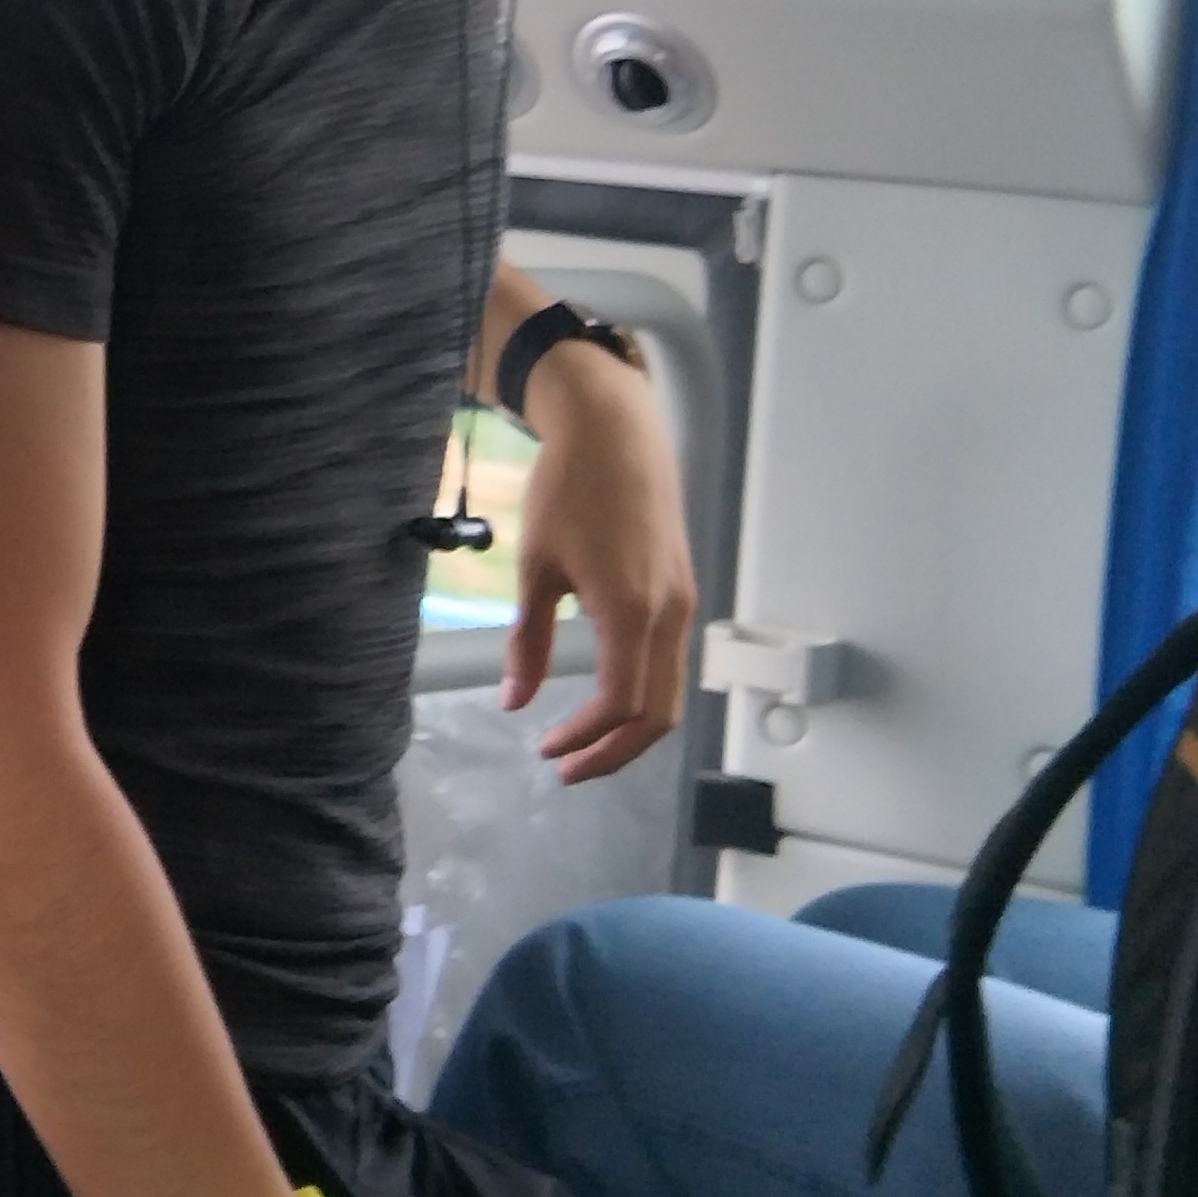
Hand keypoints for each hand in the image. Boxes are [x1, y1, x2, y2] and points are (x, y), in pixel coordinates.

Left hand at [509, 338, 695, 782]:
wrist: (615, 429)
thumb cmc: (568, 490)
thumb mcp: (535, 568)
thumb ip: (528, 641)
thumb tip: (514, 701)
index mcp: (632, 612)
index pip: (621, 704)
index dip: (585, 739)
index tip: (546, 751)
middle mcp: (670, 614)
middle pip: (659, 714)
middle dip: (615, 751)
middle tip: (567, 767)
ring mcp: (682, 600)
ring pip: (672, 690)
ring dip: (632, 727)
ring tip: (584, 740)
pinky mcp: (681, 586)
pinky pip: (672, 660)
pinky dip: (644, 692)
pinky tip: (606, 693)